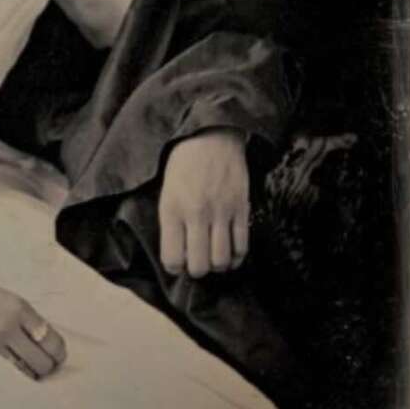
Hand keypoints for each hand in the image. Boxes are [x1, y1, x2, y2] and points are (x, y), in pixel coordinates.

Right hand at [0, 253, 66, 379]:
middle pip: (45, 359)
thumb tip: (41, 338)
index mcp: (19, 305)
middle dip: (49, 367)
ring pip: (29, 368)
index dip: (58, 352)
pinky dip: (17, 374)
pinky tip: (14, 374)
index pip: (52, 338)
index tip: (55, 357)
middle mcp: (12, 323)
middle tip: (45, 368)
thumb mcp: (1, 297)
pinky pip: (10, 370)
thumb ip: (22, 317)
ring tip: (30, 373)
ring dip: (34, 373)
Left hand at [158, 127, 249, 277]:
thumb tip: (178, 255)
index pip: (172, 258)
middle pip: (199, 266)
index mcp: (172, 209)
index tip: (178, 262)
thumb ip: (171, 223)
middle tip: (197, 262)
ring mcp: (221, 212)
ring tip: (213, 258)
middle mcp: (196, 214)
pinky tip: (231, 253)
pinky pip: (242, 246)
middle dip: (197, 271)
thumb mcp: (167, 192)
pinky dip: (237, 257)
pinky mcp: (242, 208)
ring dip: (218, 266)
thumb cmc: (184, 164)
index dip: (175, 267)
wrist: (212, 136)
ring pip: (222, 260)